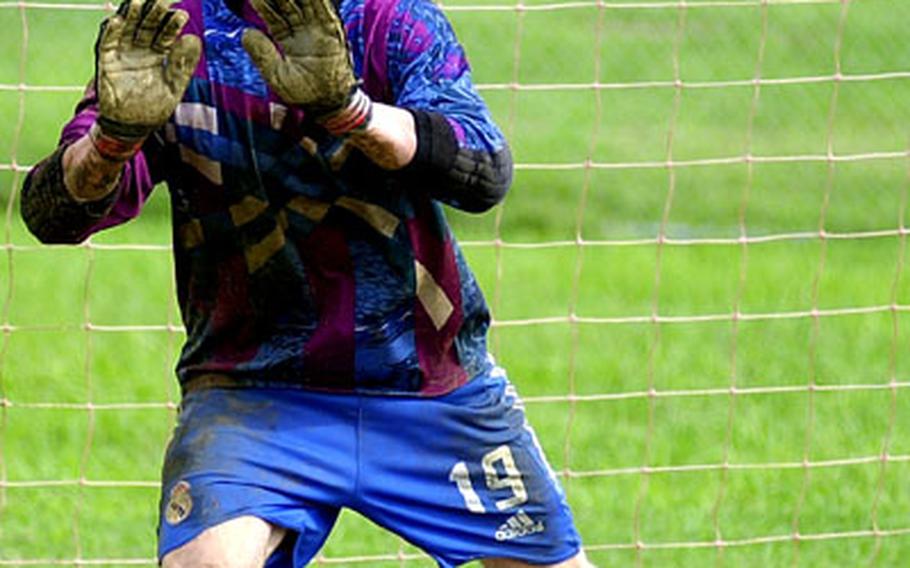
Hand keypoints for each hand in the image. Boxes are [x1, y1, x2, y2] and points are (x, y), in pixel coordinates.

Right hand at [95, 0, 200, 140]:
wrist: (132, 127)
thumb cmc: (153, 108)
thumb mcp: (174, 87)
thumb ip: (183, 65)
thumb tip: (194, 38)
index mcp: (157, 55)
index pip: (166, 35)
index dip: (172, 25)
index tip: (181, 14)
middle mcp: (139, 50)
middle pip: (146, 26)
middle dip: (153, 13)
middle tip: (161, 0)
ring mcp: (122, 54)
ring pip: (126, 30)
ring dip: (131, 16)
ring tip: (137, 2)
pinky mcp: (106, 63)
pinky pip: (107, 44)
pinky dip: (111, 33)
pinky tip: (118, 22)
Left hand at [242, 0, 357, 114]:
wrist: (328, 102)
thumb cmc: (304, 93)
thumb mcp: (276, 75)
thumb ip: (262, 55)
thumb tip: (246, 33)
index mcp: (288, 39)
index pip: (273, 15)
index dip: (263, 4)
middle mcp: (303, 30)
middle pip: (289, 3)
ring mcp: (318, 29)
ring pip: (306, 3)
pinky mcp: (333, 31)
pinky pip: (325, 11)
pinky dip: (319, 1)